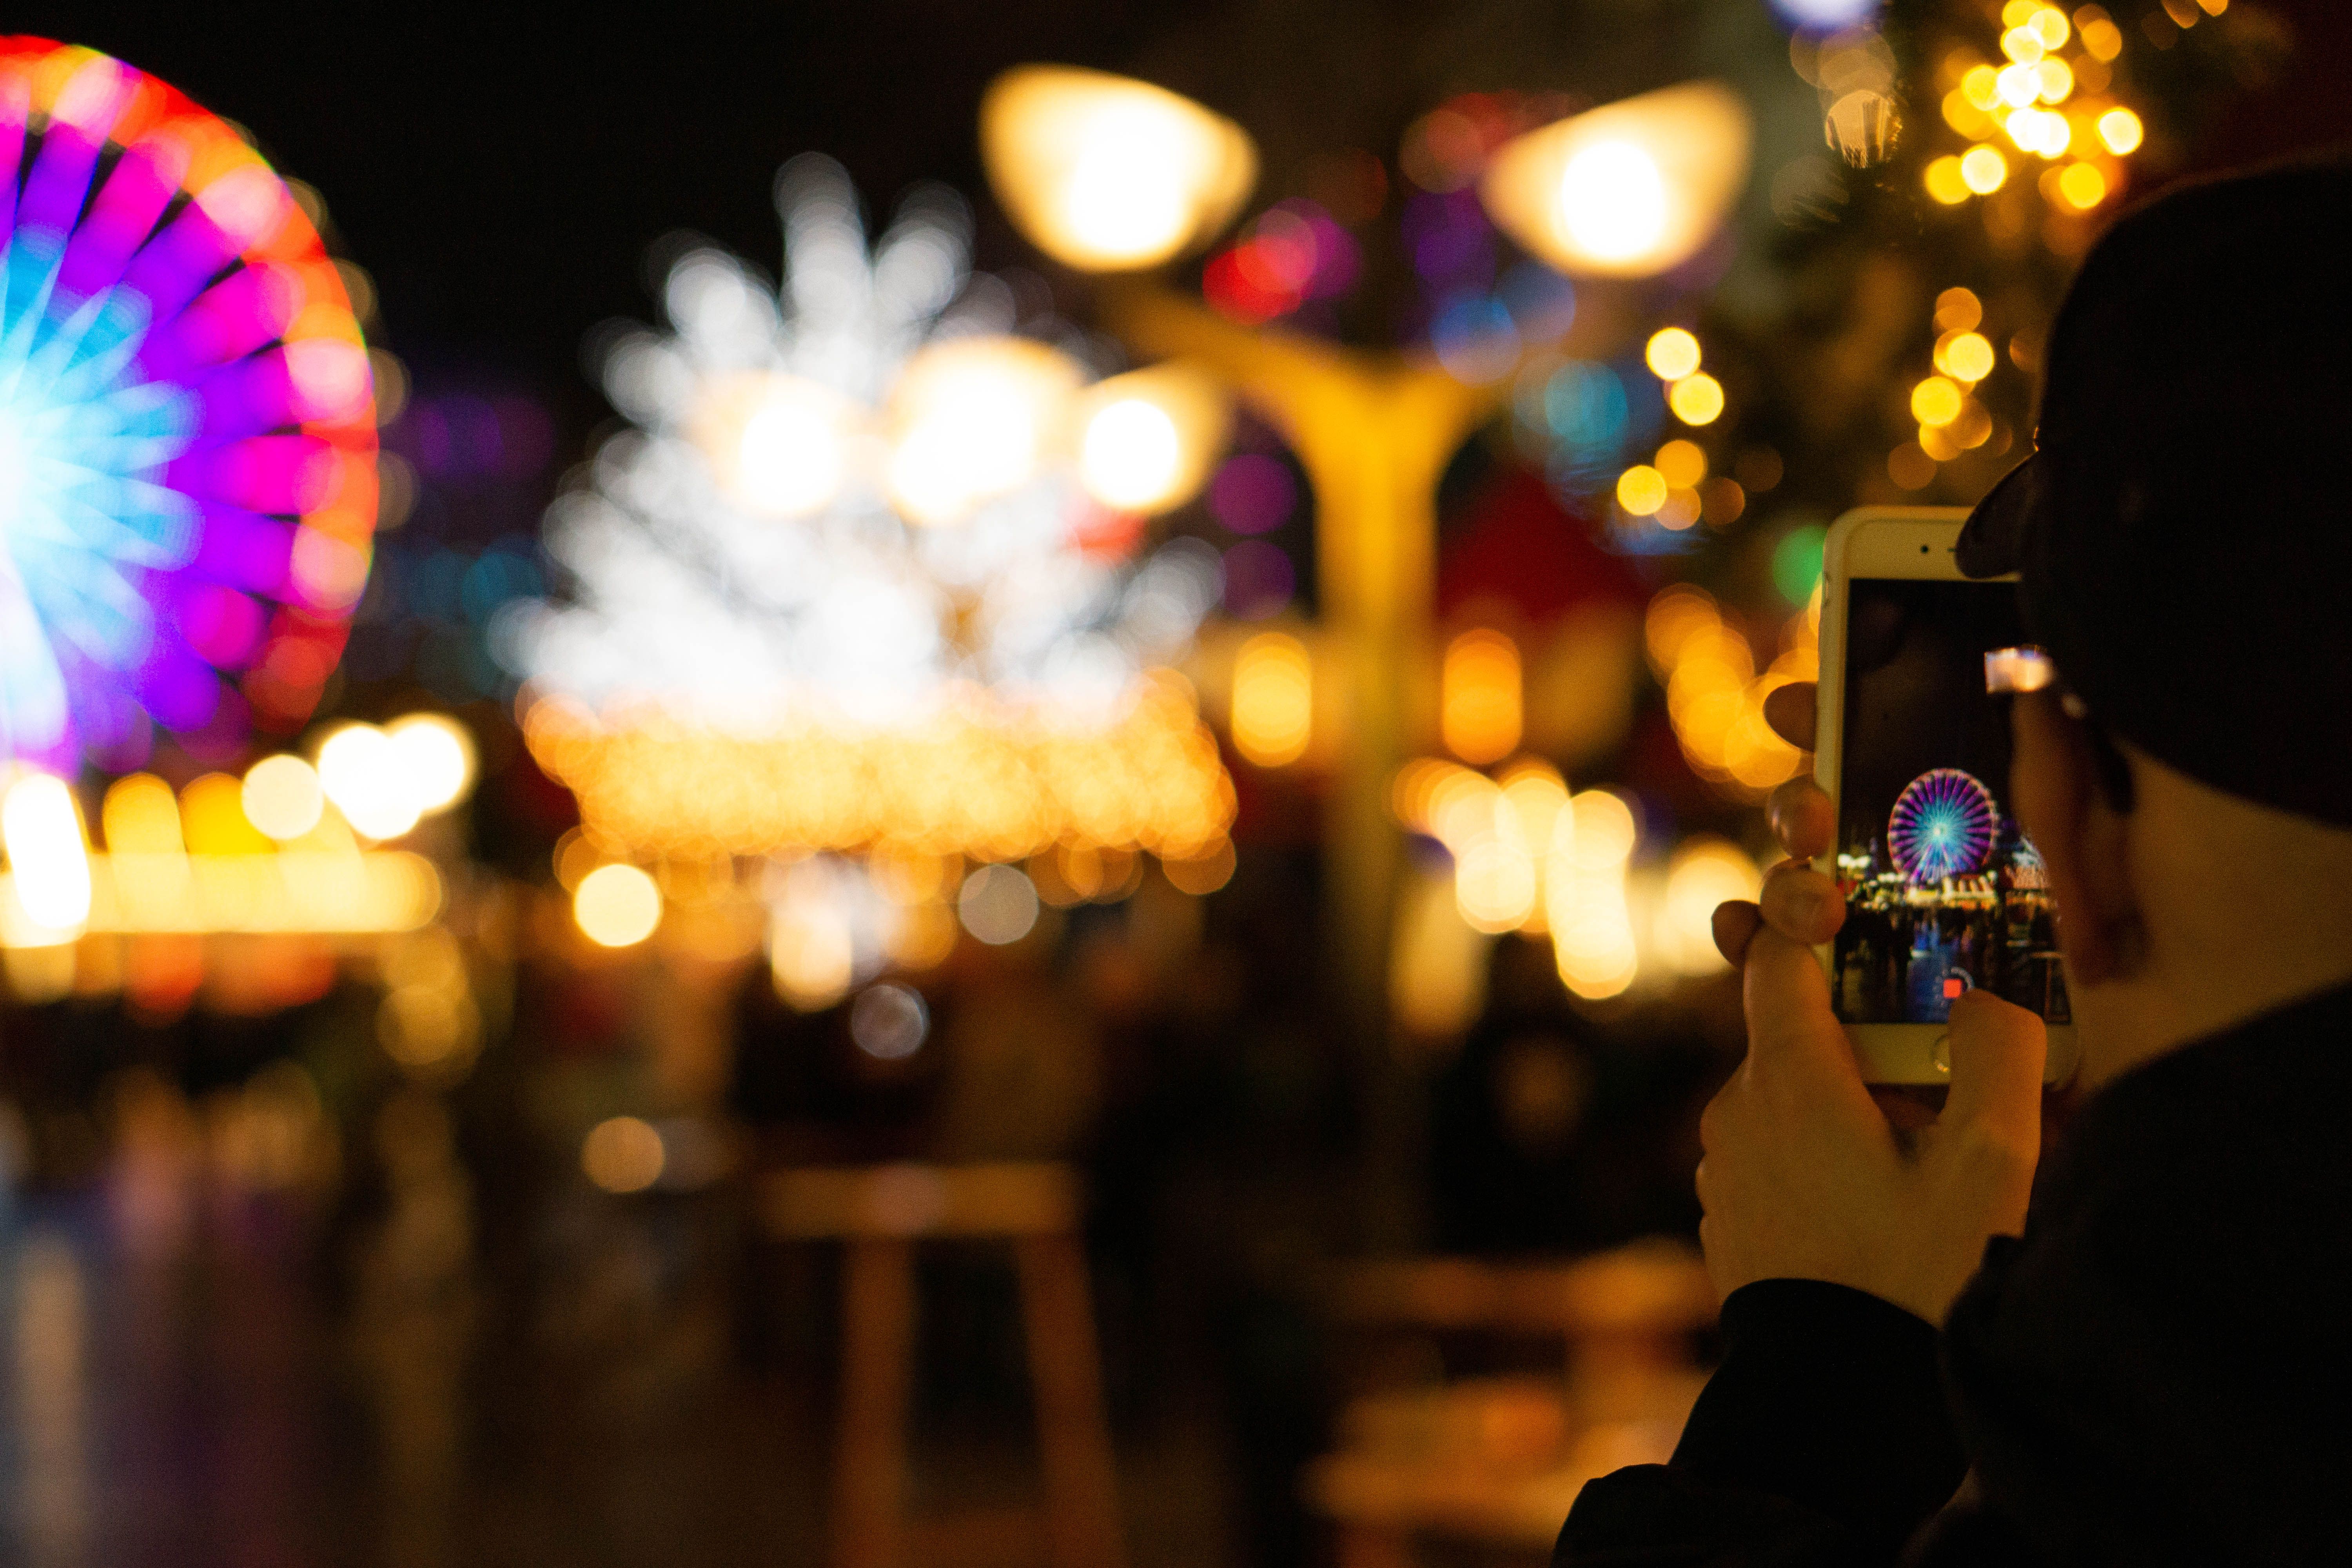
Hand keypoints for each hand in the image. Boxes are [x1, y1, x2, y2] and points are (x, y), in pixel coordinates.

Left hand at [1694, 682, 2046, 1324]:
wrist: (1839, 1403)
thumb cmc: (1913, 1281)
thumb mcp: (1989, 1165)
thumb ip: (1999, 1056)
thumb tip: (1992, 995)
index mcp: (1786, 1078)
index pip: (1780, 958)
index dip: (1813, 916)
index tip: (1851, 901)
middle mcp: (1736, 1109)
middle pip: (1796, 1029)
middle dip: (1862, 1035)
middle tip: (1932, 1069)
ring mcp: (1723, 1165)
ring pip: (1792, 1096)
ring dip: (1850, 1103)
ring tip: (1919, 1154)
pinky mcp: (1729, 1213)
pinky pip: (1778, 1153)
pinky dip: (1825, 1153)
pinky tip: (1878, 1197)